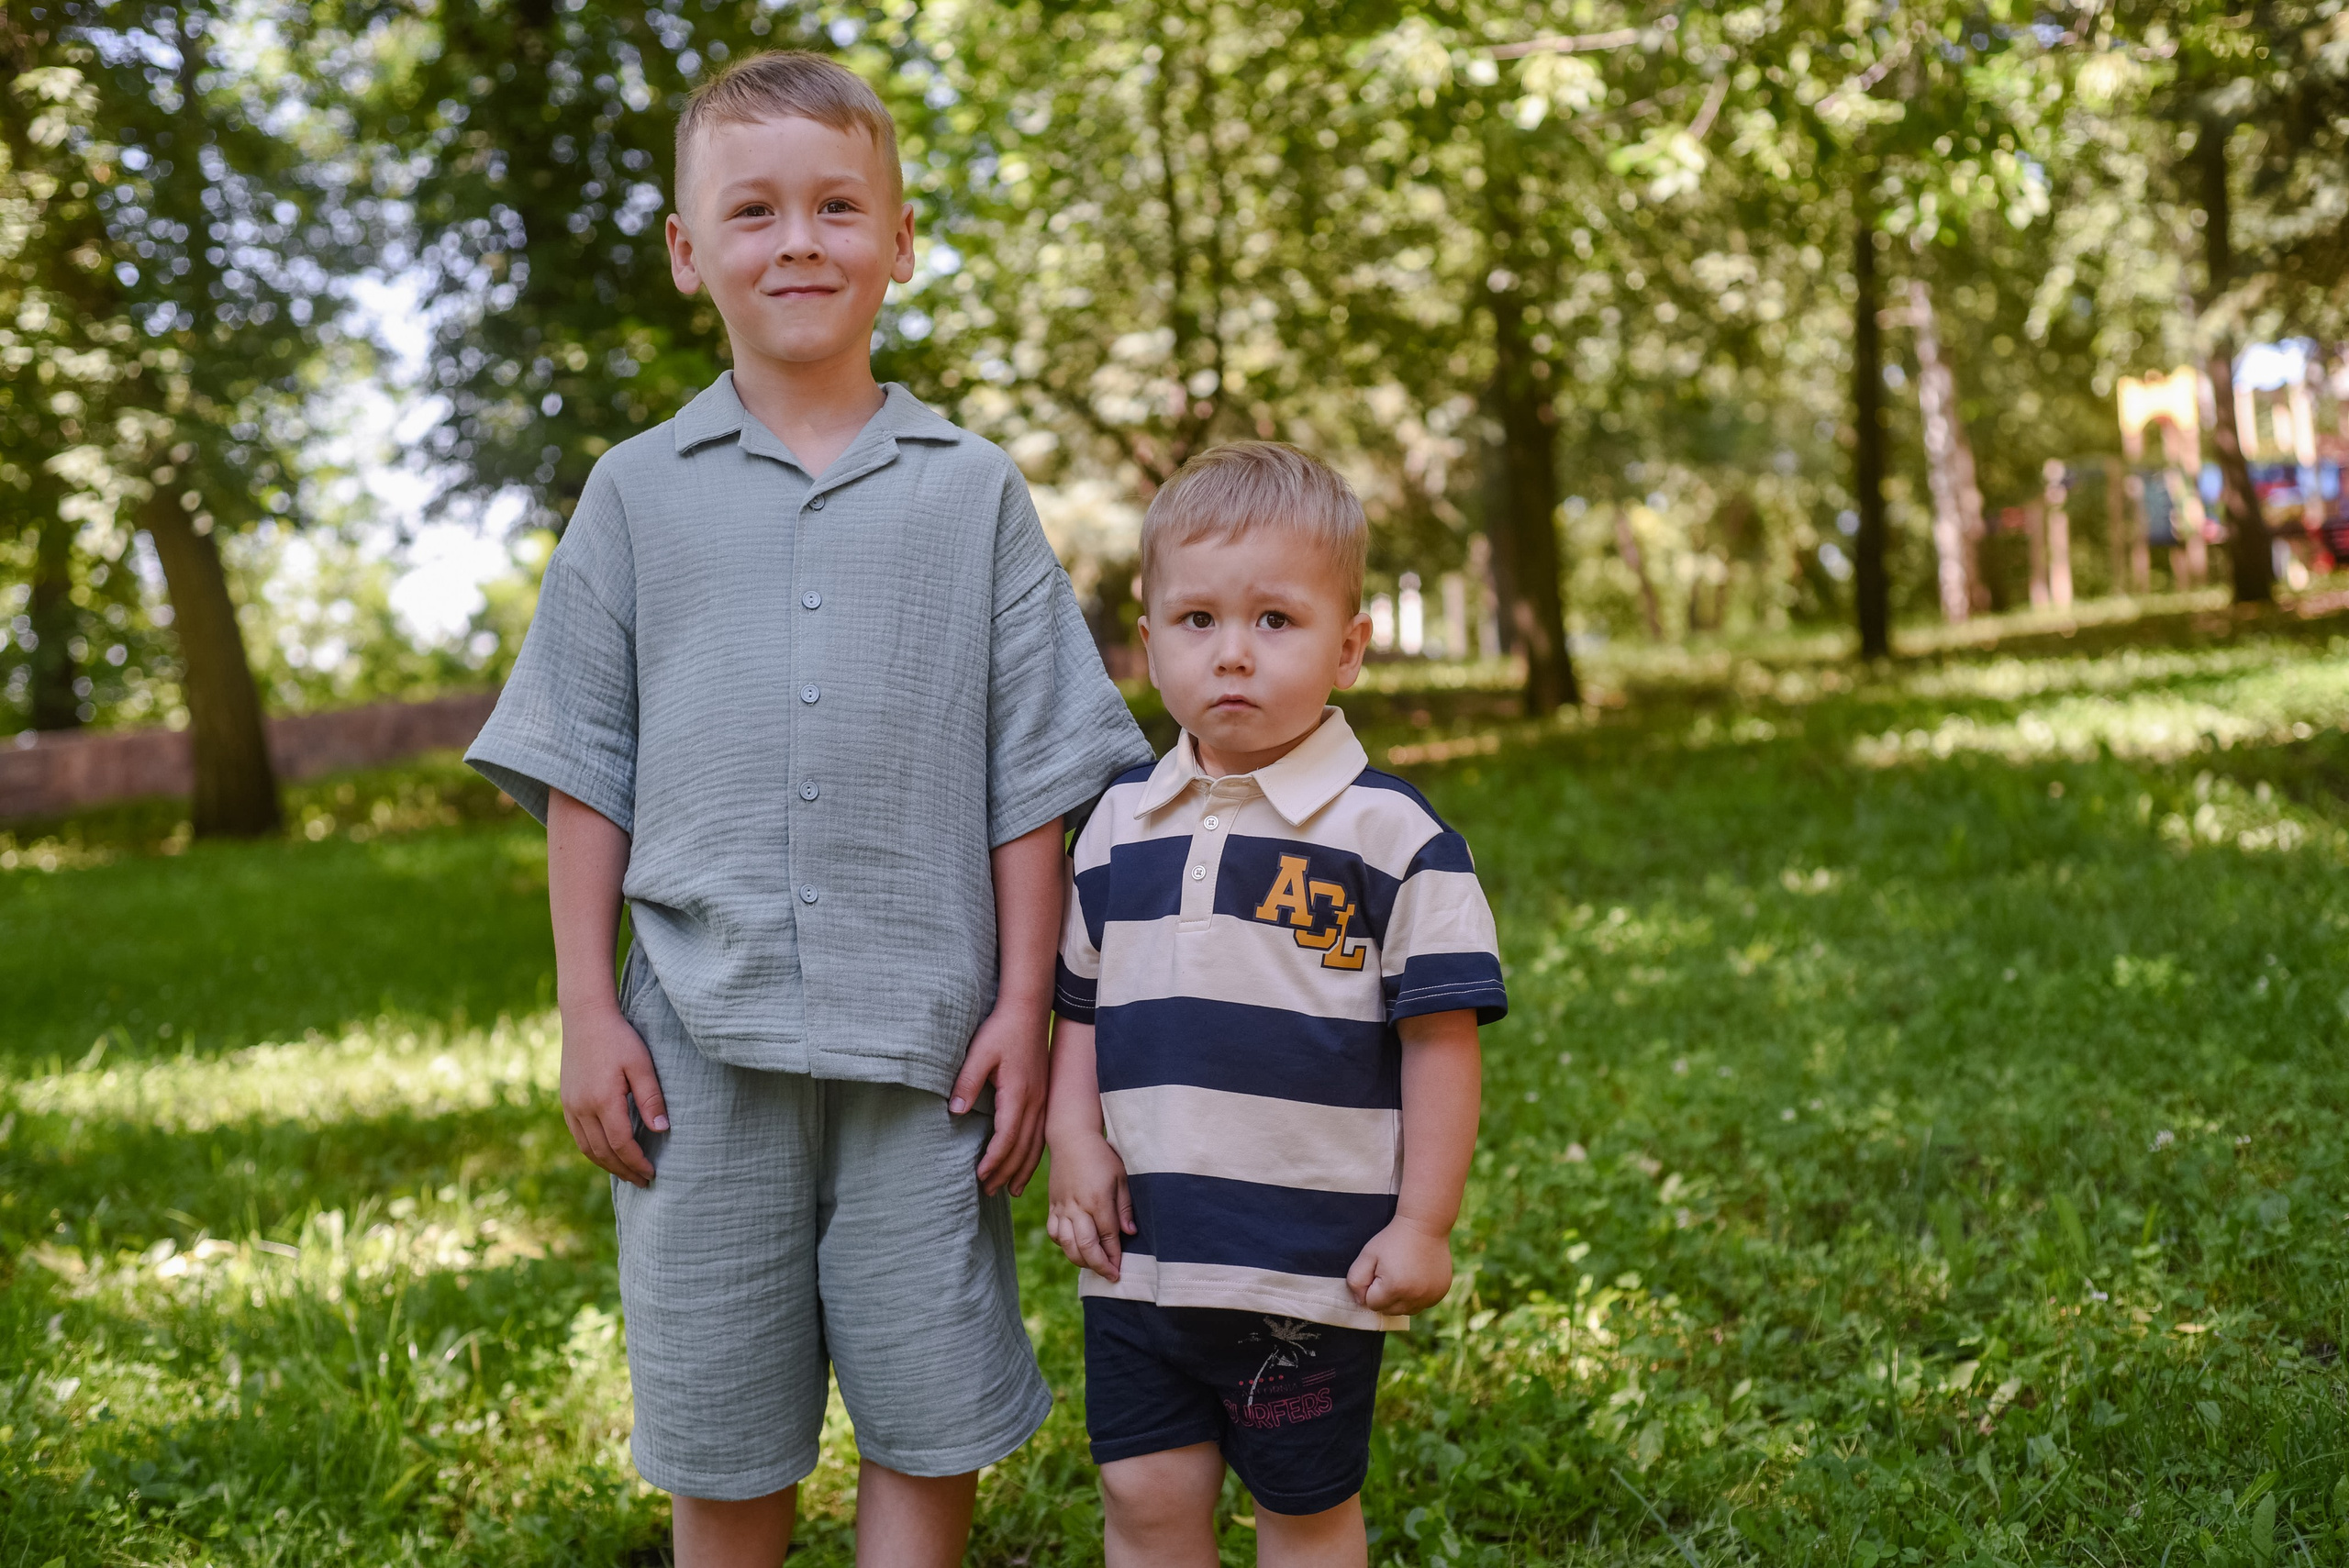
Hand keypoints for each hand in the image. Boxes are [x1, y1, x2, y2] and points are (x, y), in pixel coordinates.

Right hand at [558, 1000, 668, 1187]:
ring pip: (588, 1148)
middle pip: (603, 1152)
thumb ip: (651, 1098)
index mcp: (603, 1101)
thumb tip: (662, 1131)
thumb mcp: (642, 1064)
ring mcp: (570, 1106)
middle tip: (643, 1182)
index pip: (621, 1144)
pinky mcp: (566, 1102)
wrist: (585, 1018)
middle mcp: (582, 1108)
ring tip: (627, 1174)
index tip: (652, 1173)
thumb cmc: (619, 1038)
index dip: (637, 1162)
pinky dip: (593, 1151)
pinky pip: (578, 1137)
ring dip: (607, 1165)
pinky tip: (607, 1154)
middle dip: (624, 1170)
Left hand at [950, 999, 1048, 1196]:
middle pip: (1023, 1148)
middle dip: (1007, 1172)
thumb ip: (967, 1082)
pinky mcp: (1044, 1095)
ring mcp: (1043, 1099)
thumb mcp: (979, 1053)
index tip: (980, 1176)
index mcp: (1018, 1094)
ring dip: (1023, 1168)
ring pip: (1036, 1144)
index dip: (994, 1160)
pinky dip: (1034, 1153)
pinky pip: (1042, 1134)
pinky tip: (1026, 1162)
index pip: (1007, 1137)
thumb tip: (955, 1111)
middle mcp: (1035, 1101)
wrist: (1029, 1009)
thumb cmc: (1002, 1030)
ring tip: (1011, 1190)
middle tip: (990, 1192)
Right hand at [1046, 1132, 1134, 1280]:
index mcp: (1098, 1200)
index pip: (1108, 1237)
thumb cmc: (1102, 1156)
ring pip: (1067, 1244)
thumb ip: (1125, 1207)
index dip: (1114, 1256)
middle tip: (1110, 1276)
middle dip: (1099, 1266)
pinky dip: (1063, 1245)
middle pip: (1086, 1246)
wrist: (1072, 1139)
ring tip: (1094, 1265)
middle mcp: (1078, 1207)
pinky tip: (1074, 1248)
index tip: (1120, 1270)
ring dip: (1080, 1260)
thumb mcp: (1121, 1177)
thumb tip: (1130, 1233)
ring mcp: (1062, 1207)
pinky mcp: (1052, 1205)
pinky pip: (1054, 1233)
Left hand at [1345, 1216, 1453, 1315]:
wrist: (1425, 1225)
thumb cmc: (1393, 1239)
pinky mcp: (1440, 1294)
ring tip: (1403, 1275)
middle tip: (1390, 1271)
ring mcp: (1430, 1297)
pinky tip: (1416, 1277)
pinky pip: (1422, 1305)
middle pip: (1389, 1311)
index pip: (1372, 1305)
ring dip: (1401, 1298)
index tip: (1378, 1270)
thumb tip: (1360, 1301)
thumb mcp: (1367, 1254)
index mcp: (1394, 1288)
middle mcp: (1414, 1297)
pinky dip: (1416, 1296)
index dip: (1371, 1288)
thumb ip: (1356, 1281)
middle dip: (1385, 1296)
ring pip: (1406, 1310)